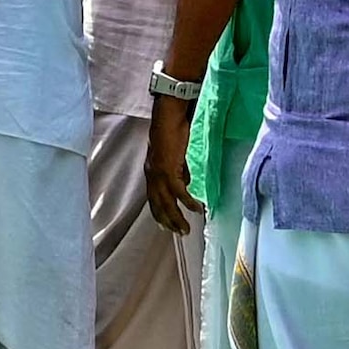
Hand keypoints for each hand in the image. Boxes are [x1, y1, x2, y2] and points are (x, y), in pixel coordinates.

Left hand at [145, 93, 200, 234]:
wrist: (167, 116)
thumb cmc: (170, 130)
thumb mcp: (172, 154)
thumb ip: (177, 170)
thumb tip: (186, 183)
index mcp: (151, 172)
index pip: (153, 199)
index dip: (159, 213)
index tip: (166, 225)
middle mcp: (152, 176)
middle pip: (159, 206)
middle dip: (169, 222)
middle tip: (179, 233)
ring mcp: (159, 174)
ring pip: (167, 204)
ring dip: (177, 218)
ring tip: (186, 230)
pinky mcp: (169, 170)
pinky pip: (180, 192)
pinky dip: (188, 202)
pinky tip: (196, 208)